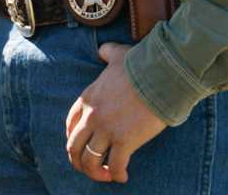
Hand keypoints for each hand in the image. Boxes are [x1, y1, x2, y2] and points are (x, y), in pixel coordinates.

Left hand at [64, 43, 166, 183]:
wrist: (158, 74)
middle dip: (78, 161)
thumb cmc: (140, 64)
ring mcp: (106, 130)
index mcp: (87, 99)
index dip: (73, 139)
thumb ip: (106, 52)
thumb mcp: (116, 54)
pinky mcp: (124, 140)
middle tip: (89, 169)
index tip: (81, 147)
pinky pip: (115, 165)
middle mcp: (92, 116)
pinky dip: (117, 175)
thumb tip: (103, 50)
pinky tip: (123, 177)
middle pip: (74, 147)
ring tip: (106, 176)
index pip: (70, 124)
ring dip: (96, 173)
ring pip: (90, 160)